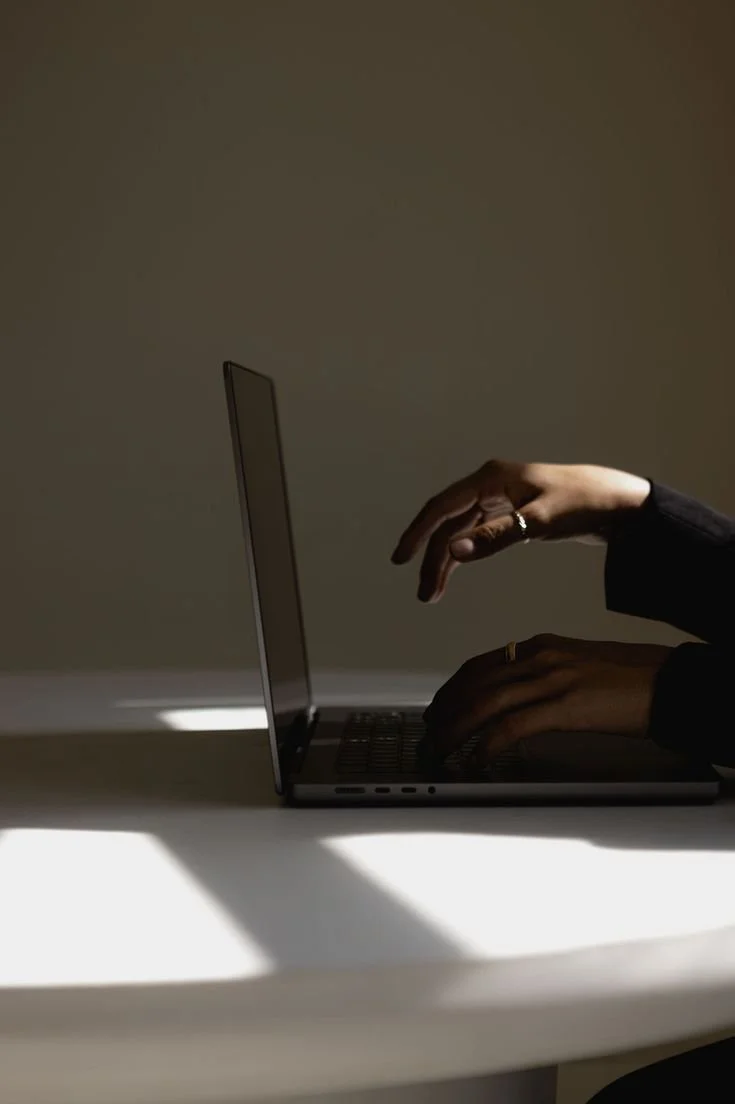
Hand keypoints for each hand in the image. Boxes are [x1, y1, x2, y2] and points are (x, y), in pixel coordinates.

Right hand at [391, 460, 649, 601]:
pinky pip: (476, 535)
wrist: (619, 503)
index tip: (400, 559)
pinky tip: (454, 574)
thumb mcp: (538, 521)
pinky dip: (465, 554)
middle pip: (448, 524)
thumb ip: (495, 537)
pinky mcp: (510, 514)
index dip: (418, 533)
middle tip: (424, 594)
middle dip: (432, 558)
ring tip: (433, 594)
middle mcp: (489, 486)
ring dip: (446, 562)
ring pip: (460, 533)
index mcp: (490, 478)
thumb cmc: (582, 503)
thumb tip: (452, 551)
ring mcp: (498, 500)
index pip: (442, 507)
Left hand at [423, 635, 670, 763]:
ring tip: (441, 749)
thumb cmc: (632, 677)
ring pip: (485, 702)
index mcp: (542, 646)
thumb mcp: (578, 665)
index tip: (438, 706)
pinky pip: (513, 725)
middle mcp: (540, 657)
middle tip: (429, 733)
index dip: (452, 688)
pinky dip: (488, 743)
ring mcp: (552, 679)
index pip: (481, 665)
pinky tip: (477, 758)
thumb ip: (546, 676)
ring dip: (456, 729)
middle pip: (475, 683)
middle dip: (445, 710)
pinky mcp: (566, 706)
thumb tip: (520, 700)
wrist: (669, 682)